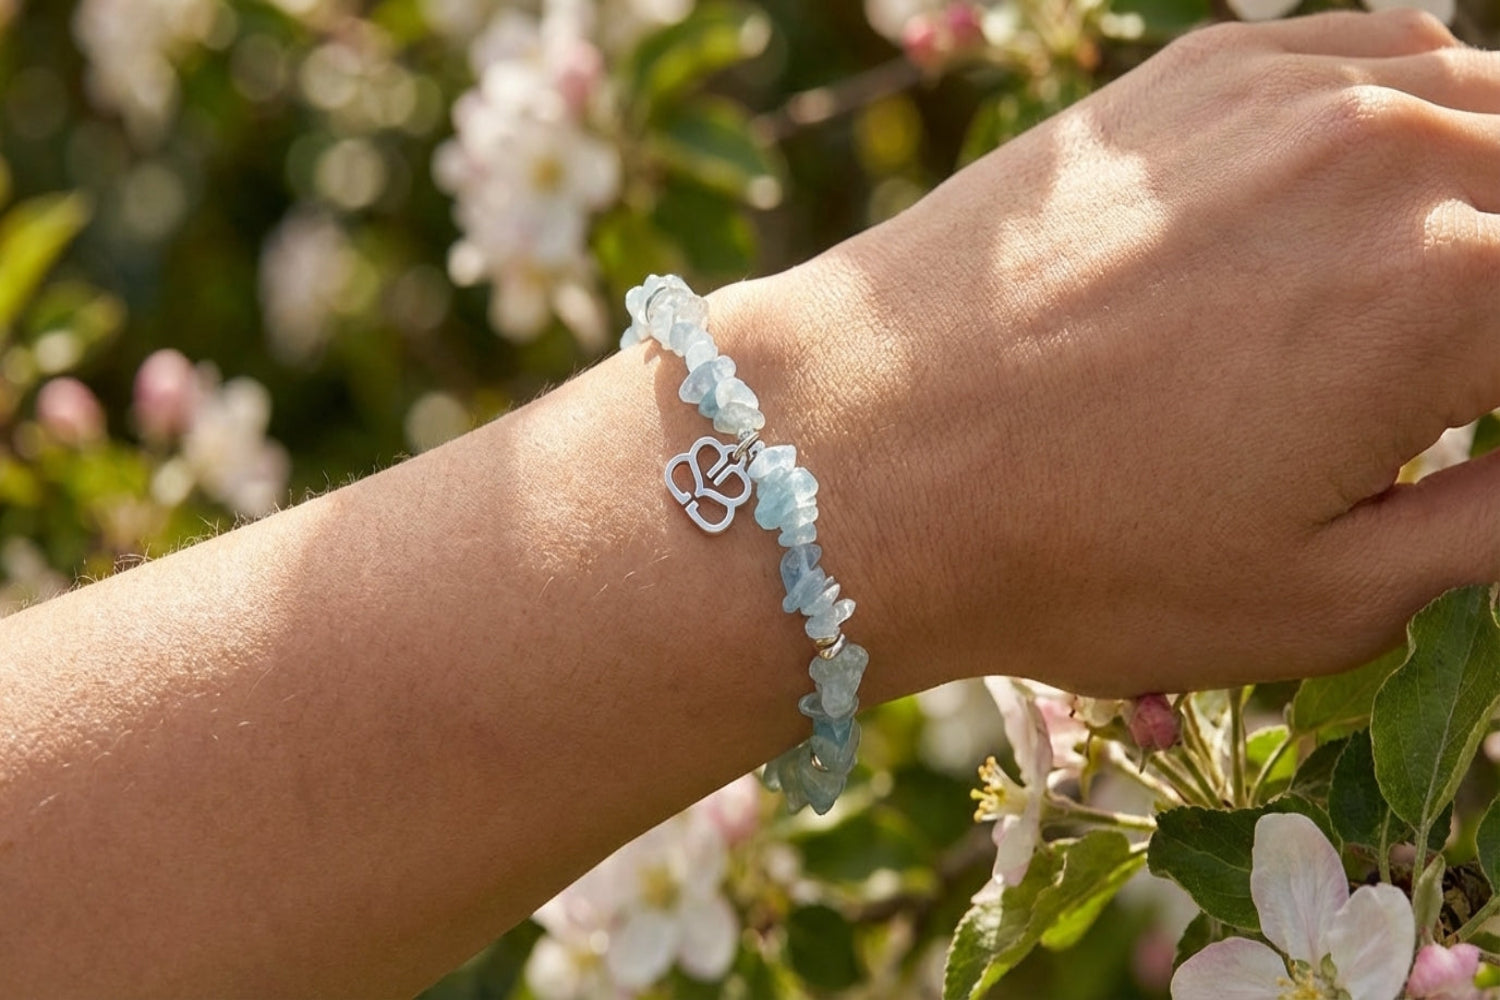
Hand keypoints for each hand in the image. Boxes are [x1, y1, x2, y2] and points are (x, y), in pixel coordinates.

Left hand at [712, 8, 1499, 695]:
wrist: (857, 452)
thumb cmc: (1071, 554)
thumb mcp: (1320, 599)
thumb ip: (1493, 522)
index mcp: (1450, 292)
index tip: (1477, 435)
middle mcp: (1385, 154)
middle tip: (1459, 379)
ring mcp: (1282, 91)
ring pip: (1480, 98)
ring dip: (1490, 193)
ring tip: (1449, 282)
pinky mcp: (1192, 76)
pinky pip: (1373, 50)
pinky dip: (1416, 108)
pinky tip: (1388, 177)